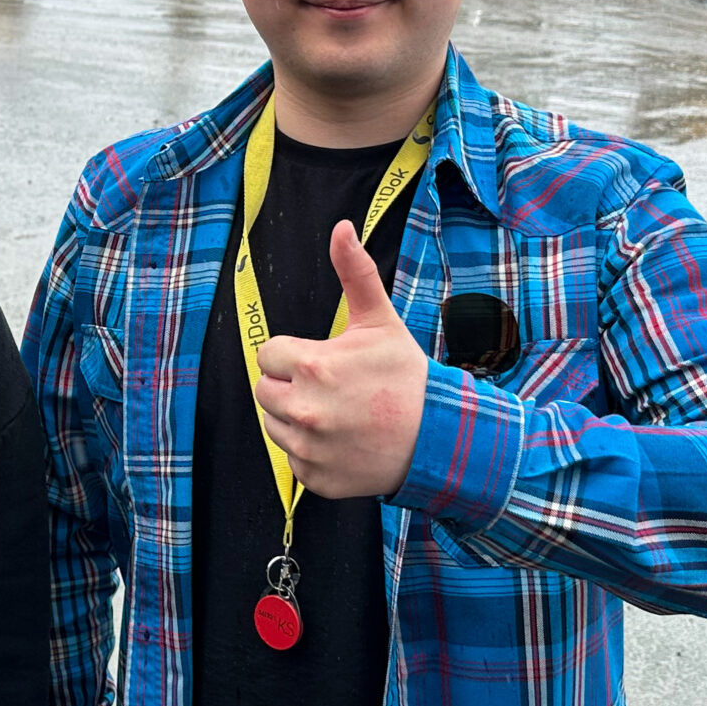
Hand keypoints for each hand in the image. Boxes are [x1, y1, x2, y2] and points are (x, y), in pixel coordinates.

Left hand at [253, 220, 429, 498]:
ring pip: (274, 425)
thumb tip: (341, 226)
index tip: (326, 362)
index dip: (295, 356)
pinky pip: (294, 460)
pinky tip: (343, 442)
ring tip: (338, 415)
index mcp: (312, 366)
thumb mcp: (379, 321)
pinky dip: (312, 453)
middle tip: (332, 389)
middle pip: (265, 391)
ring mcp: (309, 449)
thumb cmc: (406, 376)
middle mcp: (304, 410)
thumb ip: (354, 273)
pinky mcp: (315, 479)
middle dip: (291, 386)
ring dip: (297, 419)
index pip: (269, 355)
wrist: (441, 438)